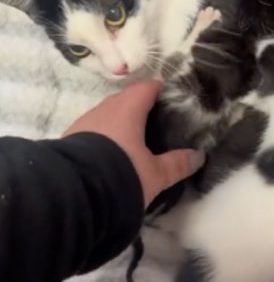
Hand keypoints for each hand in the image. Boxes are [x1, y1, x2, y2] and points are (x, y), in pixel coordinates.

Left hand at [64, 81, 204, 206]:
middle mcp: (104, 111)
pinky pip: (91, 130)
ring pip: (105, 115)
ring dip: (118, 121)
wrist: (74, 193)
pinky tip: (109, 152)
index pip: (145, 88)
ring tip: (132, 138)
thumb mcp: (155, 174)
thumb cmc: (122, 172)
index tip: (169, 95)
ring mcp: (83, 124)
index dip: (158, 89)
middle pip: (124, 99)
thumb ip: (177, 163)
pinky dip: (103, 135)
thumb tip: (198, 157)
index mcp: (127, 111)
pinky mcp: (68, 139)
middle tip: (154, 119)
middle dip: (138, 105)